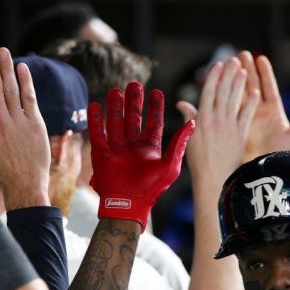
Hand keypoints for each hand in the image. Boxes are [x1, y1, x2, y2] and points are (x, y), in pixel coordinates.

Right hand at [0, 40, 50, 209]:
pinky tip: (22, 68)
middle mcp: (0, 121)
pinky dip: (26, 82)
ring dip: (7, 68)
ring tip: (4, 51)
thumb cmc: (0, 170)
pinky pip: (30, 99)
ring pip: (12, 89)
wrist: (25, 183)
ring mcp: (19, 121)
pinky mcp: (36, 124)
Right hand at [90, 82, 193, 231]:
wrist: (129, 205)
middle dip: (134, 102)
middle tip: (135, 84)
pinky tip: (96, 105)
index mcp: (150, 149)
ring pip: (116, 122)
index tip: (156, 92)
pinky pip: (98, 133)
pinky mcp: (101, 154)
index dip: (155, 108)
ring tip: (116, 90)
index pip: (153, 124)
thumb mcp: (170, 164)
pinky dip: (96, 119)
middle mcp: (133, 147)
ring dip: (115, 106)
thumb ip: (180, 142)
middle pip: (133, 119)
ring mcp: (117, 150)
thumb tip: (194, 121)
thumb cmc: (152, 188)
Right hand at [176, 57, 258, 185]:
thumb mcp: (188, 138)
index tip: (219, 64)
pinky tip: (255, 93)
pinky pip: (246, 116)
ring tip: (244, 70)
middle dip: (229, 75)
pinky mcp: (240, 135)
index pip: (209, 92)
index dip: (214, 77)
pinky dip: (250, 104)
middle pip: (223, 92)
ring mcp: (229, 126)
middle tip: (235, 60)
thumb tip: (182, 103)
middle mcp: (215, 119)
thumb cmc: (199, 160)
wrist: (212, 177)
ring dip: (240, 84)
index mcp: (201, 119)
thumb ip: (189, 118)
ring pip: (235, 100)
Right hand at [238, 51, 289, 161]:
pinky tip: (222, 83)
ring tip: (230, 63)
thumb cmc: (283, 155)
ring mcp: (247, 118)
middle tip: (241, 54)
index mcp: (274, 112)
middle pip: (253, 86)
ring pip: (240, 94)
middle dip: (247, 70)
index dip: (264, 73)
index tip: (260, 58)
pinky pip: (232, 107)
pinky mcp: (238, 125)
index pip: (268, 87)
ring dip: (235, 79)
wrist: (266, 171)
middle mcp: (260, 113)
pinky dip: (227, 96)